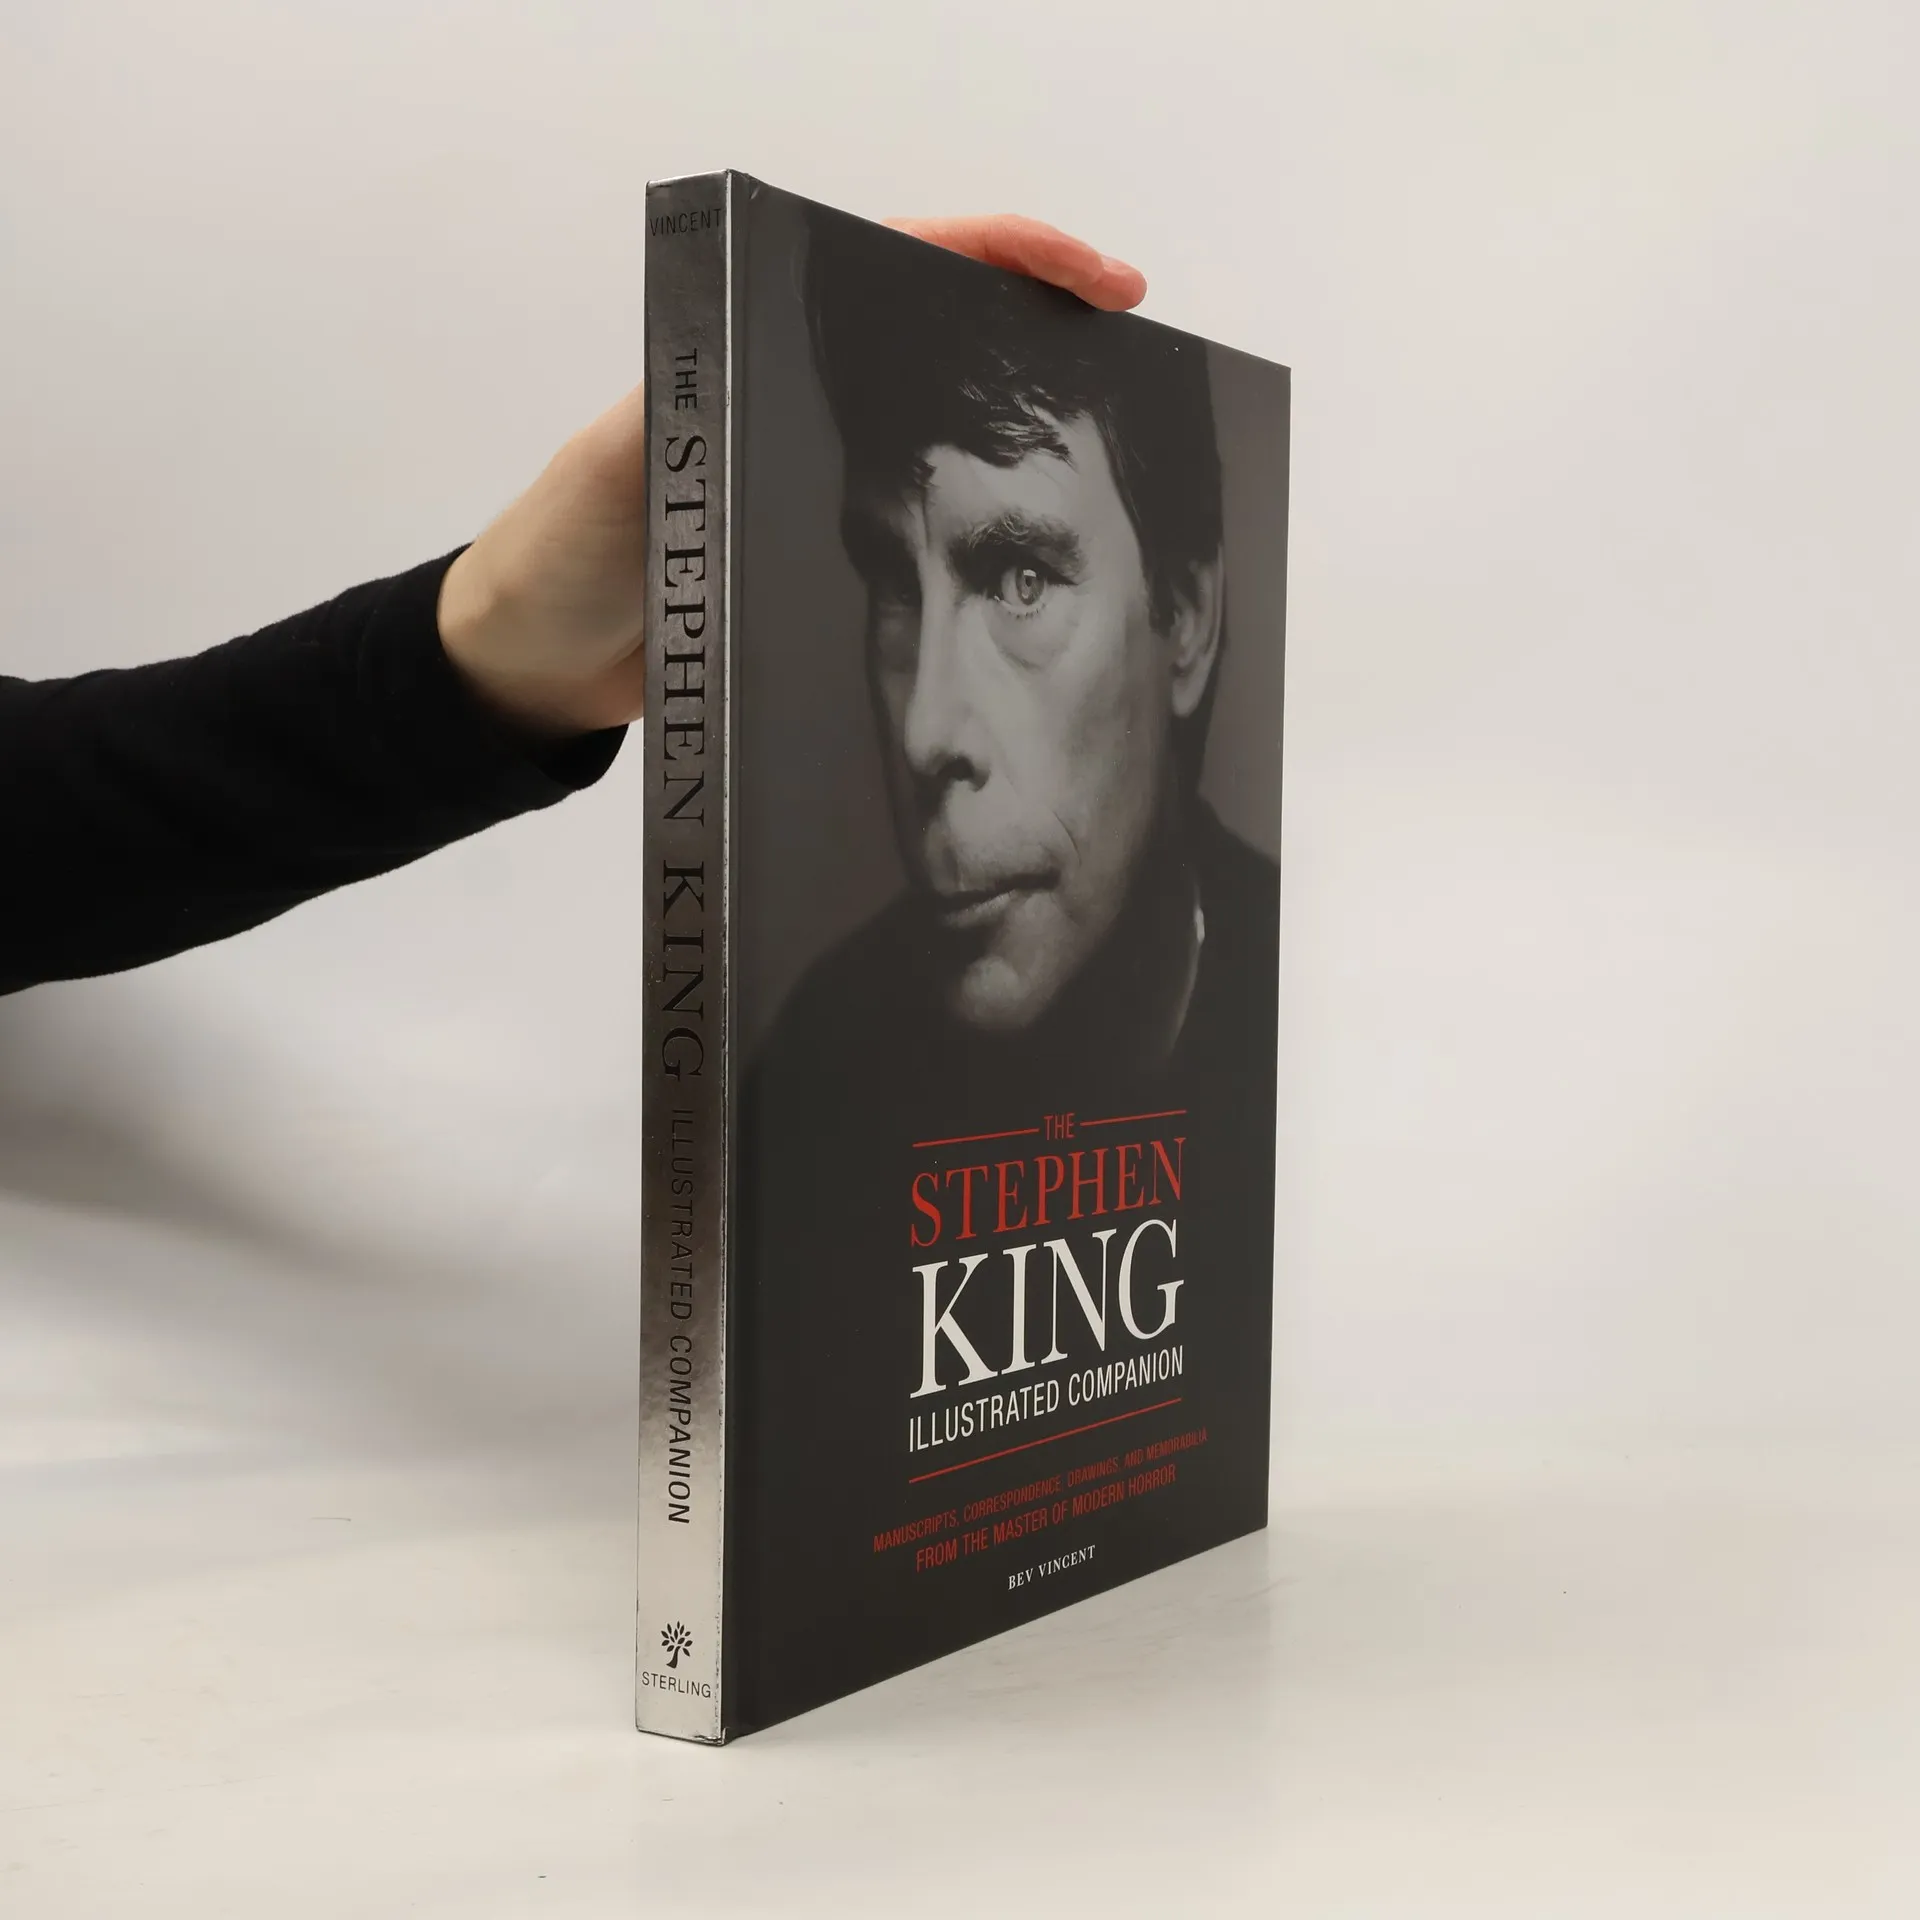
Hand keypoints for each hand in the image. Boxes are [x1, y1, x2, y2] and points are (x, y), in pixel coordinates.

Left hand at [438, 213, 1147, 737]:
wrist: (534, 665)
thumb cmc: (562, 555)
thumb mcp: (619, 464)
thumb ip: (682, 415)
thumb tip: (750, 381)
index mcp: (754, 351)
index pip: (904, 263)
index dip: (1009, 257)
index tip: (1100, 281)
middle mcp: (796, 402)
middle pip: (945, 339)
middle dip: (1045, 332)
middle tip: (1136, 362)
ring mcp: (813, 478)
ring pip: (945, 428)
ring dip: (1031, 427)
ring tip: (1119, 442)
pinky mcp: (818, 556)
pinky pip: (924, 520)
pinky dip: (988, 519)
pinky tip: (1043, 547)